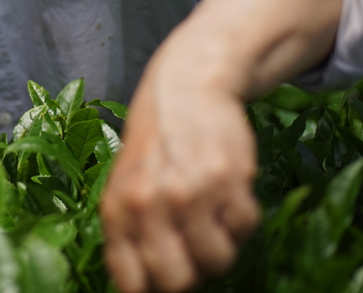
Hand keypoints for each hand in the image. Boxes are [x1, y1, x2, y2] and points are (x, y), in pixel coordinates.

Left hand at [100, 69, 260, 292]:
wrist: (184, 88)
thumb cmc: (153, 146)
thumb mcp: (125, 186)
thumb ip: (130, 234)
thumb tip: (143, 288)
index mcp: (116, 211)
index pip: (132, 284)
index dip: (155, 289)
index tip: (168, 277)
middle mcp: (148, 204)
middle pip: (177, 282)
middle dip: (193, 275)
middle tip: (195, 250)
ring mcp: (188, 192)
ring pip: (217, 260)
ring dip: (222, 246)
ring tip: (213, 217)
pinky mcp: (227, 178)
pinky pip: (245, 228)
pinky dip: (242, 218)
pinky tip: (227, 192)